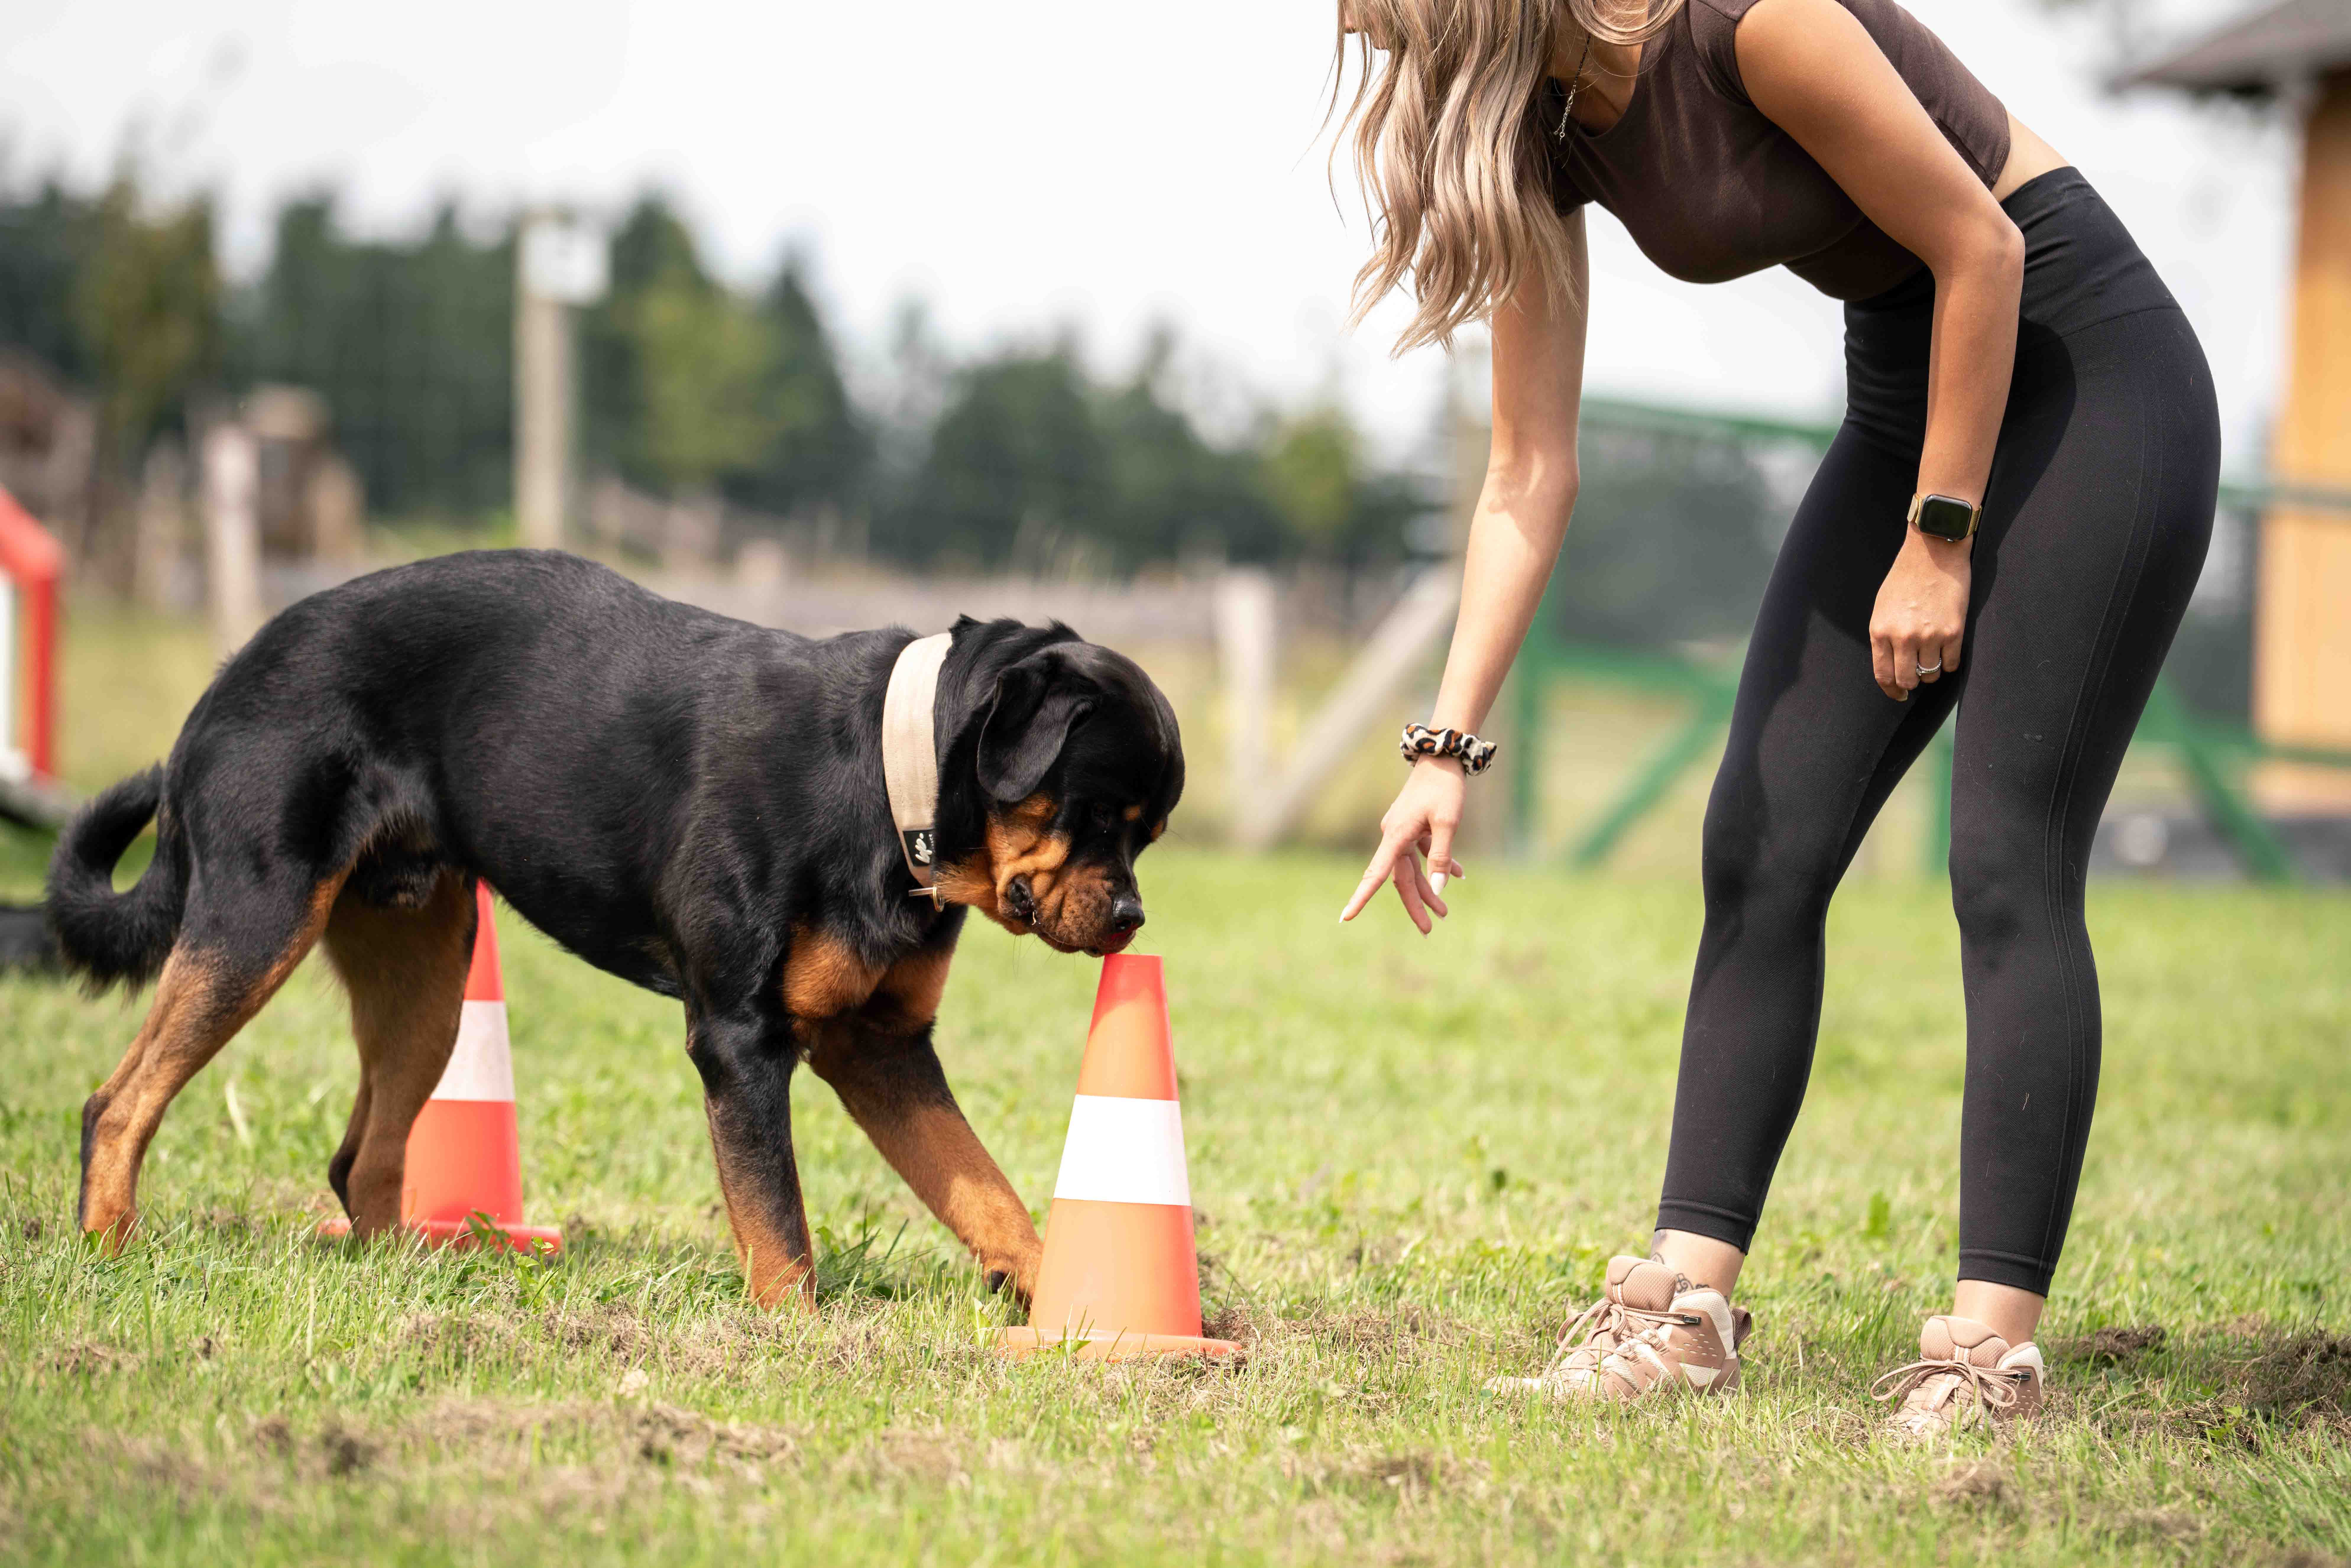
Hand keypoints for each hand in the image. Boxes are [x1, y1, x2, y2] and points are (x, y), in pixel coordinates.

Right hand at [1341, 759, 1468, 932]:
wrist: (1443, 757)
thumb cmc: (1445, 788)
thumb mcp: (1448, 822)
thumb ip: (1441, 855)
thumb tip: (1439, 889)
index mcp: (1396, 836)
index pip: (1375, 874)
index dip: (1361, 898)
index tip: (1345, 918)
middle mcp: (1394, 836)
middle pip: (1400, 879)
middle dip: (1415, 904)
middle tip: (1429, 929)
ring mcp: (1403, 831)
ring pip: (1412, 869)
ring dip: (1429, 888)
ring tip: (1444, 912)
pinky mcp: (1413, 826)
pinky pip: (1422, 853)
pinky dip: (1437, 864)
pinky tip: (1458, 874)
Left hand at [1870, 530, 1971, 700]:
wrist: (1933, 552)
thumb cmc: (1904, 579)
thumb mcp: (1881, 609)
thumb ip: (1884, 638)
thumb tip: (1891, 666)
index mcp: (1880, 632)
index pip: (1883, 675)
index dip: (1891, 690)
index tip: (1898, 695)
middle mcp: (1903, 638)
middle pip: (1908, 680)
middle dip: (1912, 682)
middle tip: (1917, 675)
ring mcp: (1929, 636)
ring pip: (1931, 674)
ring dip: (1932, 671)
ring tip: (1933, 655)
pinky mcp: (1954, 632)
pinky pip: (1952, 663)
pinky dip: (1949, 662)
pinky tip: (1947, 650)